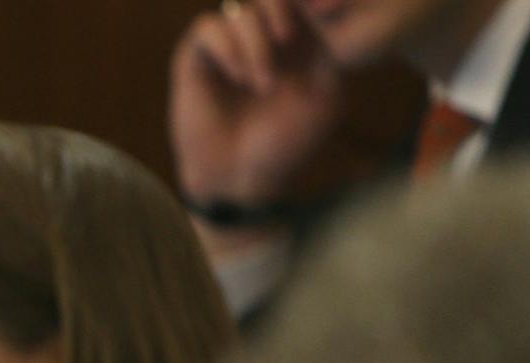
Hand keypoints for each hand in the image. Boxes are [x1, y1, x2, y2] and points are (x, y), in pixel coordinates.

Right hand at [169, 0, 342, 206]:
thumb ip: (332, 53)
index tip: (322, 14)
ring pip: (242, 10)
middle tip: (288, 39)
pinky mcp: (197, 57)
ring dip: (256, 44)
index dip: (311, 0)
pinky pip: (208, 28)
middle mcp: (262, 36)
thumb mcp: (327, 99)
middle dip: (282, 10)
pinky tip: (238, 77)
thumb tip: (331, 12)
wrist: (240, 179)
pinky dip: (226, 47)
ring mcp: (228, 45)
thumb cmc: (286, 145)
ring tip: (262, 85)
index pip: (303, 1)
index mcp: (298, 40)